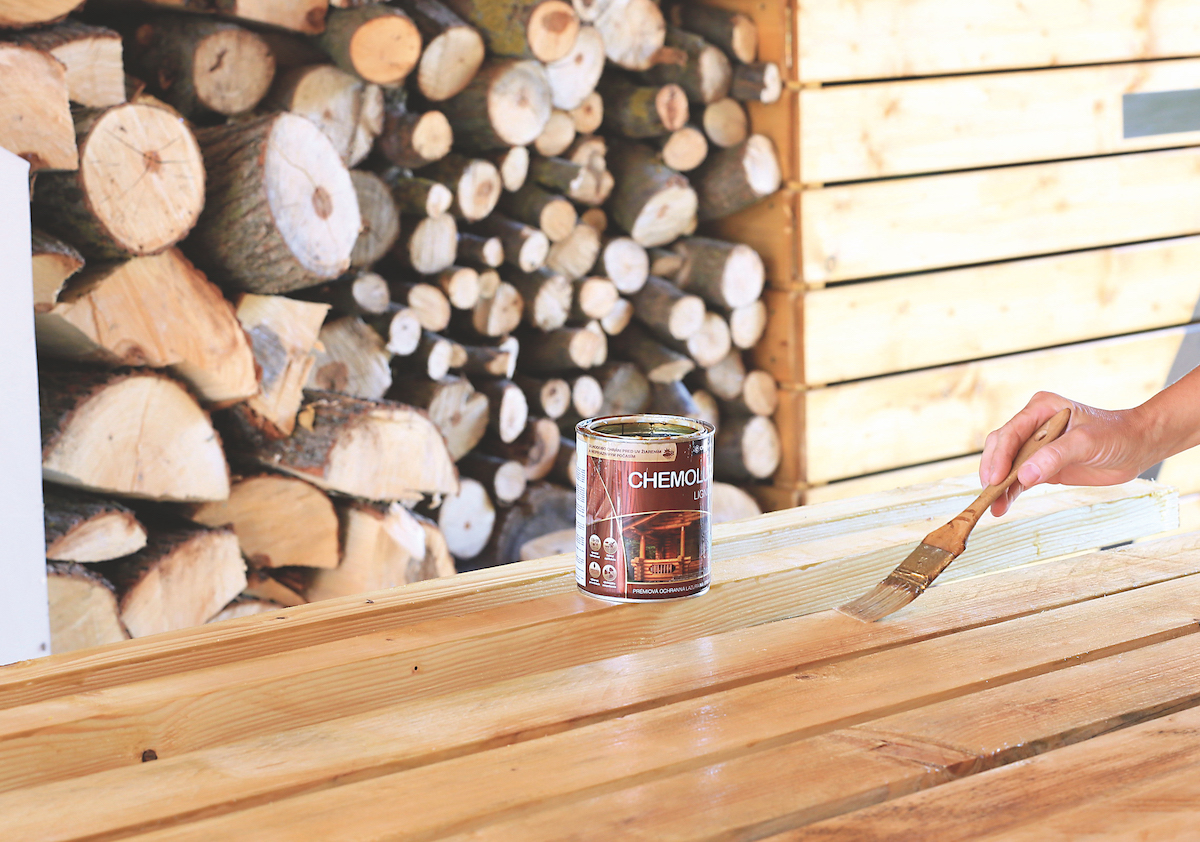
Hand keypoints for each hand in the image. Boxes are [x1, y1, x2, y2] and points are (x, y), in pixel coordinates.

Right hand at [979, 392, 1151, 516]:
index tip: (995, 478)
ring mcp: (1035, 446)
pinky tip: (1003, 505)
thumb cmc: (1115, 435)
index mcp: (1040, 409)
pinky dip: (1010, 492)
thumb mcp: (1086, 442)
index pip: (1010, 432)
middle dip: (993, 470)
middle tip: (989, 493)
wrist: (1137, 446)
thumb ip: (1055, 456)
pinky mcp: (1041, 465)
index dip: (999, 455)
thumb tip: (1023, 476)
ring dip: (999, 486)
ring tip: (994, 506)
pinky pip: (1019, 479)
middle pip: (1001, 447)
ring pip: (1006, 465)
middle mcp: (1032, 426)